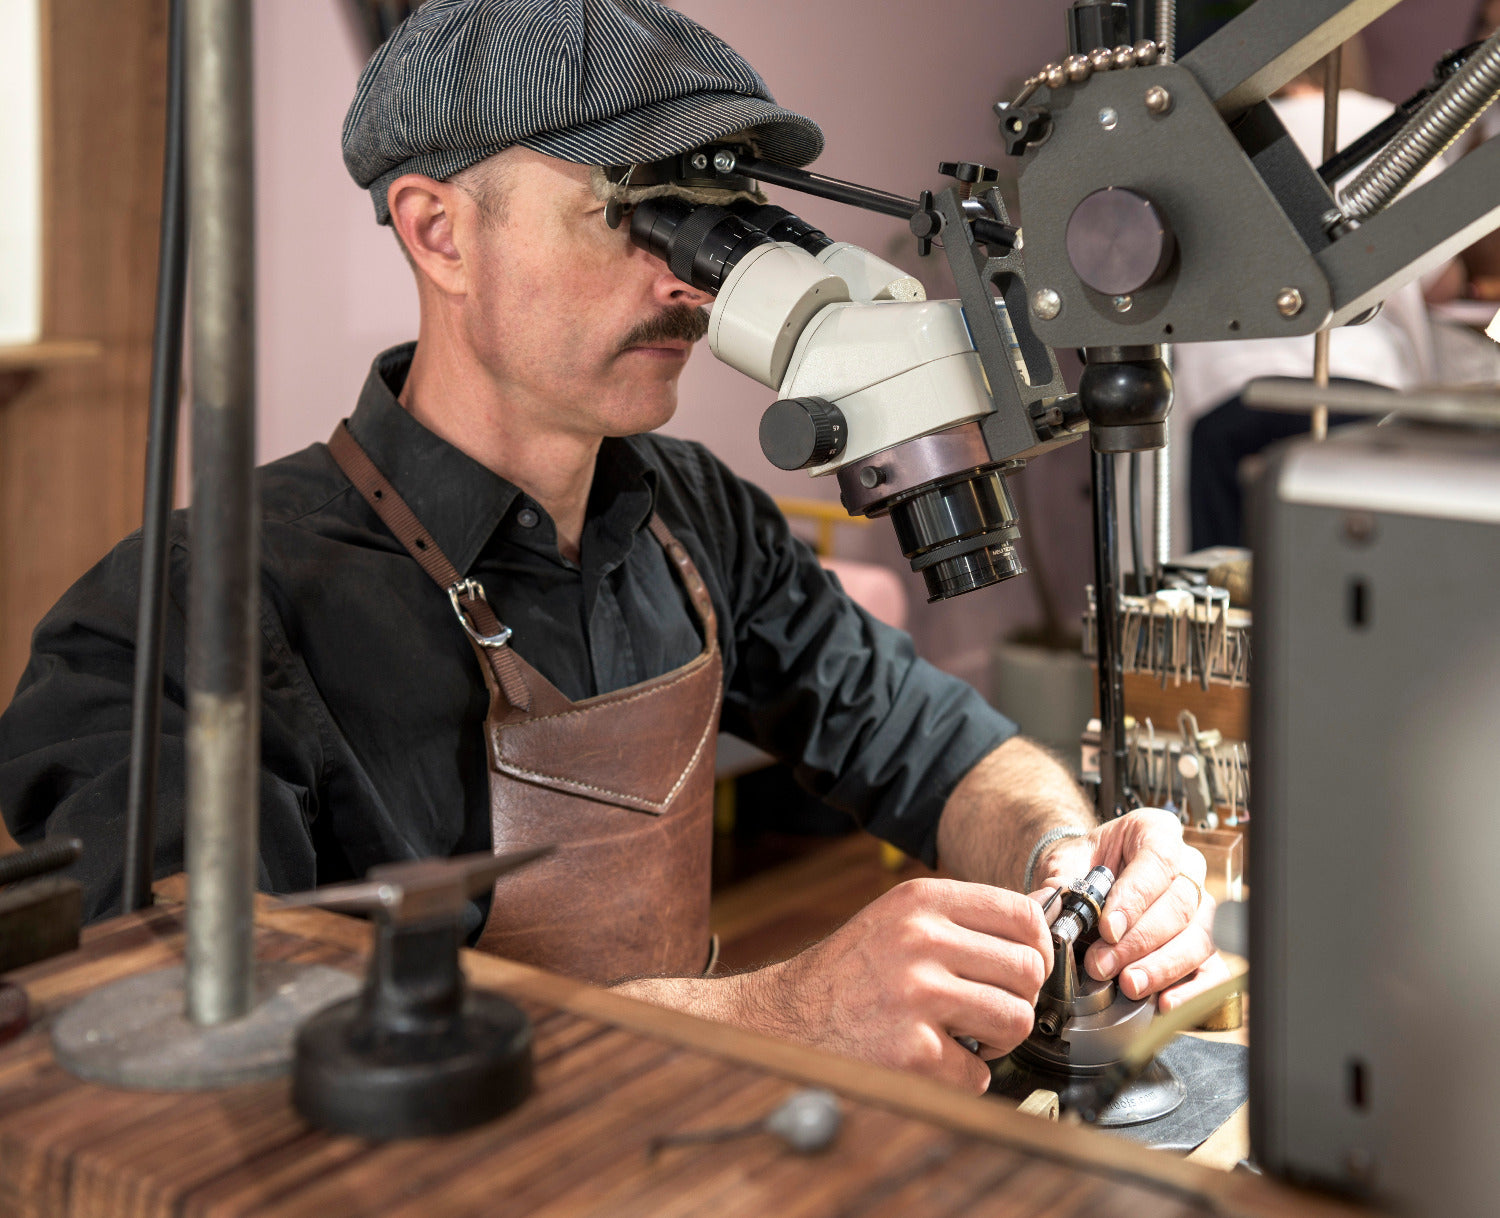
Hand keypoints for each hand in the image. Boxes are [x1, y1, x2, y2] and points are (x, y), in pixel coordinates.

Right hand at [758, 878, 1052, 1094]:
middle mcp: (920, 939)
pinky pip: (979, 1073)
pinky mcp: (912, 1050)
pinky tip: (929, 1061)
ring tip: (963, 1036)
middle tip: (986, 1011)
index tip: (1027, 968)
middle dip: (1017, 999)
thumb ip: (960, 920)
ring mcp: (917, 994)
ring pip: (1016, 1020)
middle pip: (1028, 971)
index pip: (1023, 915)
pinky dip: (961, 1078)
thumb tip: (1039, 928)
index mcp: (921, 900)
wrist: (785, 1019)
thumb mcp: (898, 919)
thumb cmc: (849, 973)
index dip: (1039, 948)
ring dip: (997, 1041)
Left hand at [1032, 808, 1214, 1003]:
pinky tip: (1165, 1002)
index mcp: (1156, 832)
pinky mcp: (1204, 942)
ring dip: (1161, 967)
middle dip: (1139, 941)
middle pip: (1179, 905)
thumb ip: (1060, 881)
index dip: (1135, 898)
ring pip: (1198, 938)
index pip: (1157, 861)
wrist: (1089, 878)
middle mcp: (1188, 866)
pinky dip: (1192, 989)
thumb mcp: (1066, 861)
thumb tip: (1050, 906)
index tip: (1108, 928)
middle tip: (1103, 964)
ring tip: (1128, 984)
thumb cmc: (1085, 865)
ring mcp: (1201, 906)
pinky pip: (1212, 968)